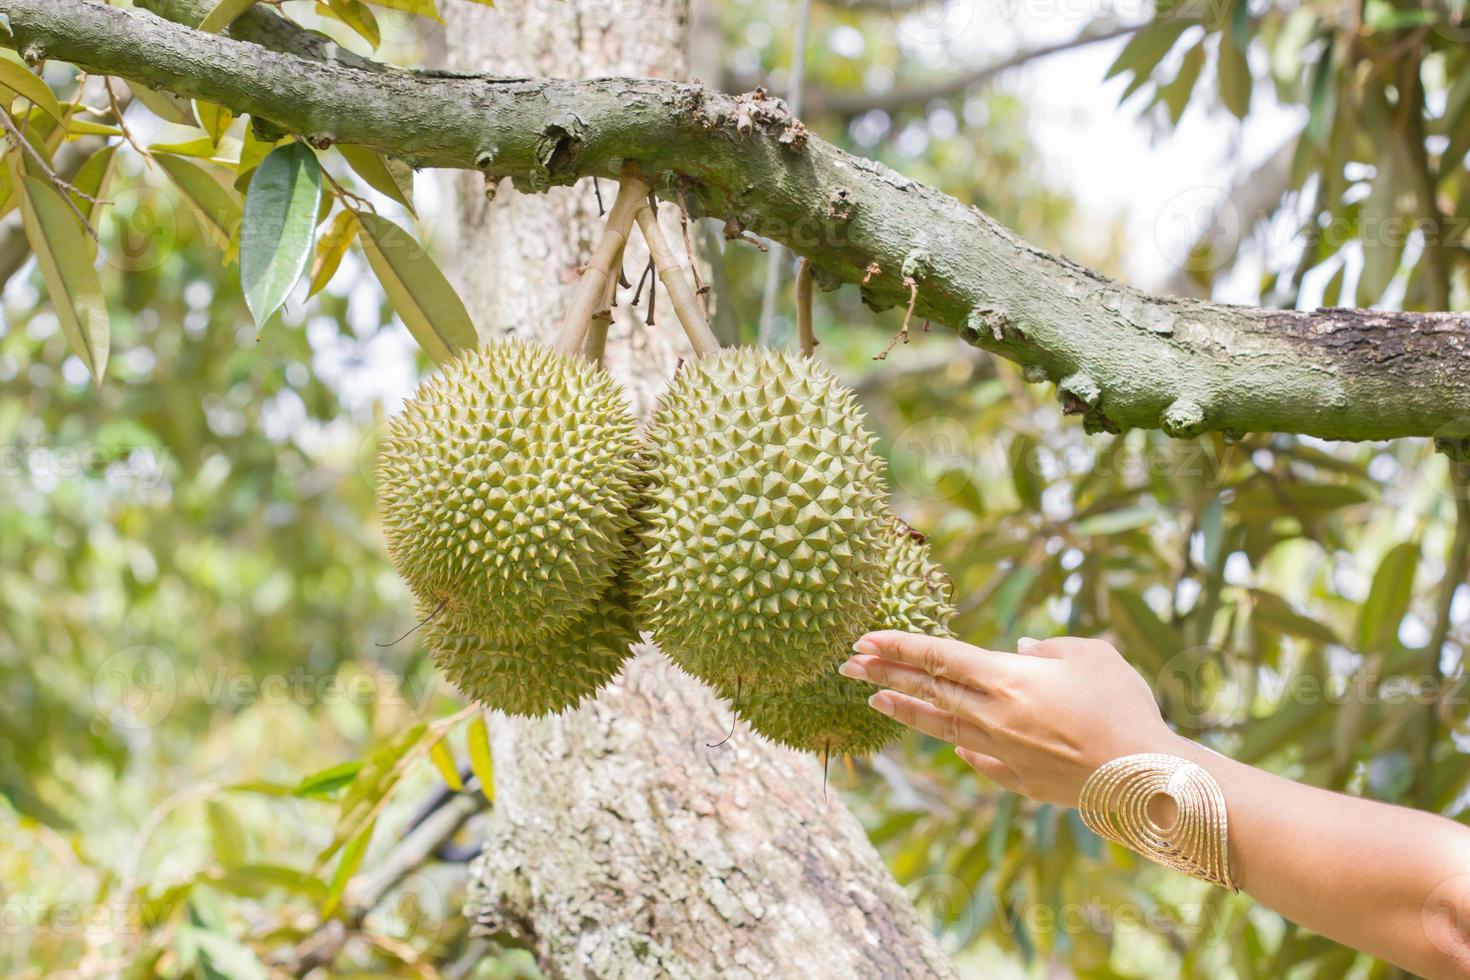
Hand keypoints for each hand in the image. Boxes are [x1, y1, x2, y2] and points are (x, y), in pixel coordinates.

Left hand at [841, 631, 1180, 806]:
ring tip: (875, 702)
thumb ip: (1053, 648)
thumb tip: (1026, 649)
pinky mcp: (1022, 781)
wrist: (1142, 777)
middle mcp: (992, 715)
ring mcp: (1003, 752)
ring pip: (943, 728)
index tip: (864, 639)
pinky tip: (955, 747)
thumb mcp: (1092, 655)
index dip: (898, 645)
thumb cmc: (1122, 706)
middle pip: (929, 691)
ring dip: (907, 712)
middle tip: (846, 664)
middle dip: (885, 674)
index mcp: (1005, 677)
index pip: (938, 656)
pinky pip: (984, 762)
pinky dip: (965, 750)